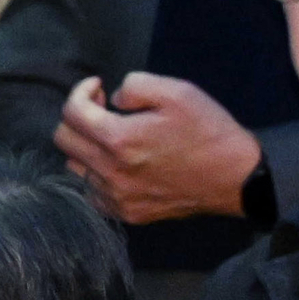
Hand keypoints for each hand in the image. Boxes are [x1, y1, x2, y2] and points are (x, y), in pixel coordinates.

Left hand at [54, 73, 261, 225]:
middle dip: (78, 116)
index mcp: (119, 140)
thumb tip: (111, 99)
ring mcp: (115, 197)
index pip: (71, 113)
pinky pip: (91, 191)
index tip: (96, 86)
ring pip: (74, 166)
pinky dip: (96, 173)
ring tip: (113, 135)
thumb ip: (135, 86)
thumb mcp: (177, 92)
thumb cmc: (208, 131)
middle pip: (64, 140)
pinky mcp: (124, 213)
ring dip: (86, 145)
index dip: (79, 92)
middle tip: (103, 108)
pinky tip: (119, 162)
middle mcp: (110, 172)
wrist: (234, 177)